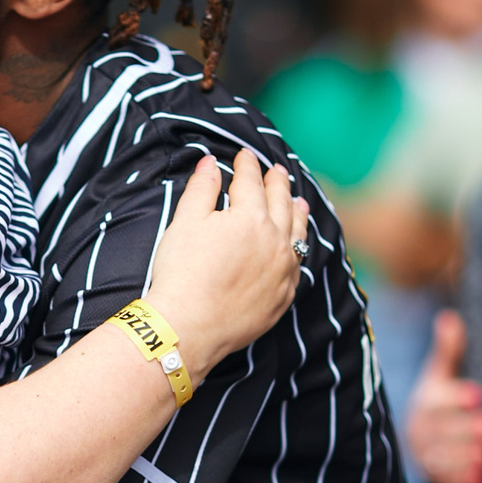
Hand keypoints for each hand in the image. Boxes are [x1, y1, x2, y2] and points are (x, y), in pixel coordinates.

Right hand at [143, 149, 311, 377]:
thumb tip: (211, 162)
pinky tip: (295, 246)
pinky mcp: (282, 297)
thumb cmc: (181, 273)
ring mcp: (283, 271)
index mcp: (251, 218)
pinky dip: (298, 249)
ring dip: (298, 213)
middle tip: (277, 171)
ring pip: (297, 234)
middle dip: (277, 183)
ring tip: (299, 200)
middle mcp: (275, 241)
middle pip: (281, 203)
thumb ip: (202, 188)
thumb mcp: (185, 222)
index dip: (247, 166)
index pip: (251, 182)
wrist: (189, 327)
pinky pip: (297, 266)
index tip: (245, 155)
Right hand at [404, 310, 481, 482]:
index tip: (479, 395)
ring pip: (441, 457)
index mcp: (423, 402)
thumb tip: (449, 318)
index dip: (457, 398)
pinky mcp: (432, 476)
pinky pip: (445, 480)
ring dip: (466, 456)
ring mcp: (423, 455)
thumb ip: (448, 350)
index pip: (436, 400)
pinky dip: (463, 479)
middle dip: (466, 429)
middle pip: (440, 431)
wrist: (423, 439)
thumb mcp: (442, 375)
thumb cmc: (441, 401)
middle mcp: (418, 429)